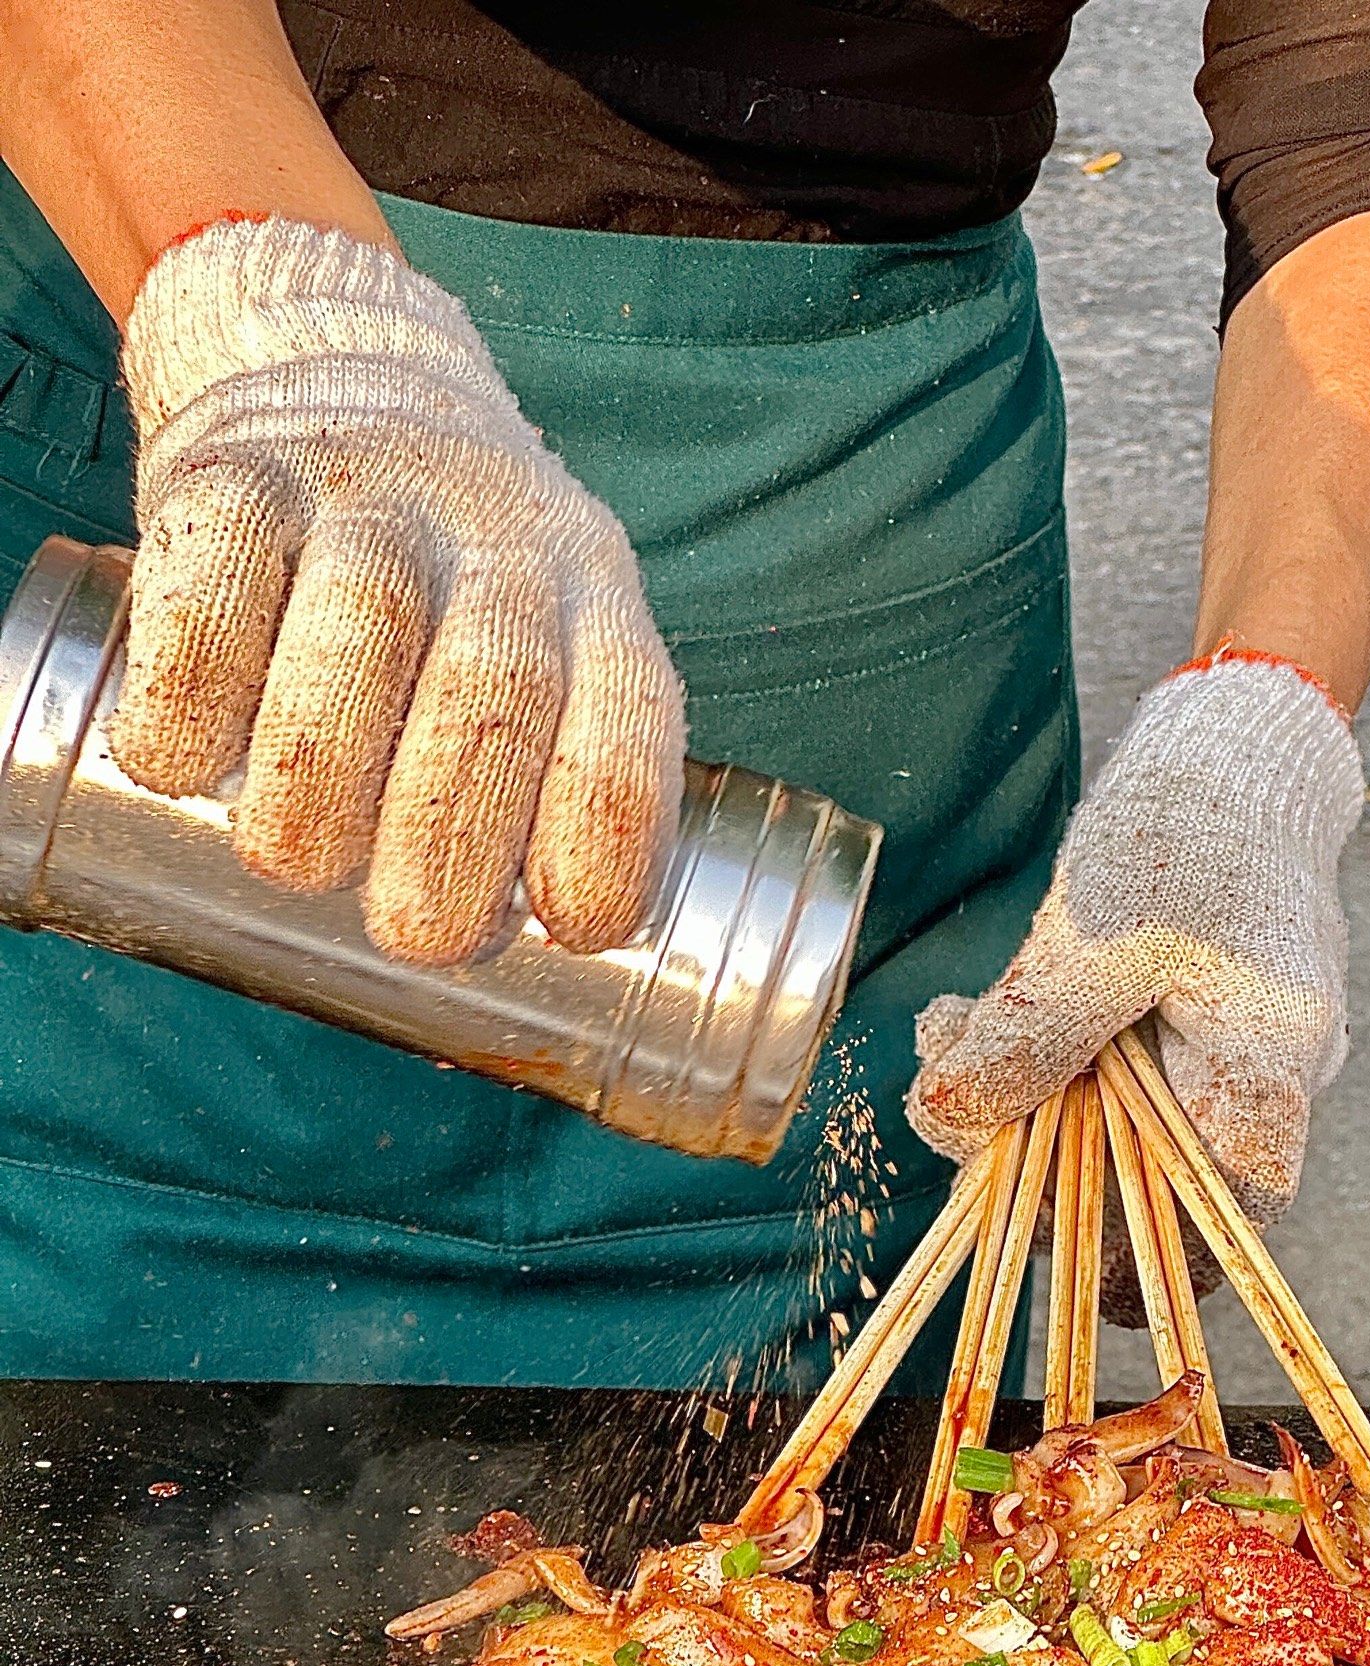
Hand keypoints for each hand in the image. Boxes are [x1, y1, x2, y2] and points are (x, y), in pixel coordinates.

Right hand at [111, 217, 683, 964]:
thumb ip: (539, 801)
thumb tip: (529, 1014)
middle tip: (417, 935)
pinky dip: (187, 685)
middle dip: (453, 833)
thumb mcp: (548, 655)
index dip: (608, 829)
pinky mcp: (236, 478)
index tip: (574, 926)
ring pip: (357, 635)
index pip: (629, 712)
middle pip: (495, 688)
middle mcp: (496, 536)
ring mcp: (365, 496)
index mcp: (596, 598)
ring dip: (317, 777)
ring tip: (291, 864)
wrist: (340, 379)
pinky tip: (173, 764)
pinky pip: (209, 577)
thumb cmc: (457, 600)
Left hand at [907, 652, 1362, 1225]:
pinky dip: (1033, 1061)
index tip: (1068, 1260)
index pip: (1233, 1210)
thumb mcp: (1093, 935)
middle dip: (1039, 1161)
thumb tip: (954, 1123)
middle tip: (955, 1113)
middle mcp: (1257, 1074)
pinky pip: (1100, 1077)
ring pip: (1111, 1128)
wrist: (1230, 750)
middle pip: (1152, 1180)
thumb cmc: (1187, 828)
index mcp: (1268, 1060)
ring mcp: (1219, 1054)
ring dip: (1018, 1102)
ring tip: (948, 1037)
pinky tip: (971, 1023)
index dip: (1157, 1258)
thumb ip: (1029, 1036)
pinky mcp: (1176, 1028)